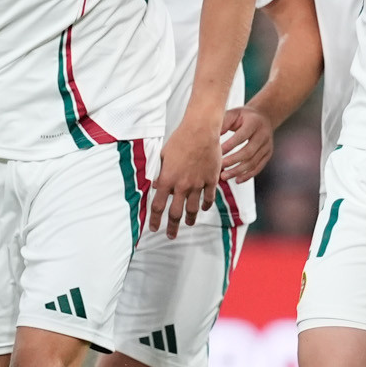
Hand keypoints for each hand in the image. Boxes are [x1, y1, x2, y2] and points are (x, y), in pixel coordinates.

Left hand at [148, 118, 220, 238]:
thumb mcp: (163, 156)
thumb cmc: (179, 140)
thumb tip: (157, 187)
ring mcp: (198, 184)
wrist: (201, 131)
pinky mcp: (211, 179)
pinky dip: (206, 205)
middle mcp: (182, 185)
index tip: (154, 228)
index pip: (157, 206)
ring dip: (189, 219)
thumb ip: (160, 173)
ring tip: (188, 223)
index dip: (155, 220)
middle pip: (176, 213)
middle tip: (171, 235)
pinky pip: (209, 198)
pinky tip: (203, 208)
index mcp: (167, 179)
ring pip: (193, 209)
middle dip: (172, 227)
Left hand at [219, 106, 274, 182]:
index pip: (242, 136)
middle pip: (248, 152)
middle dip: (232, 161)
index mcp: (254, 122)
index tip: (217, 153)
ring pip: (253, 162)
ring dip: (237, 171)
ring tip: (224, 176)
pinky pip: (258, 167)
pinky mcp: (268, 154)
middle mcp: (263, 135)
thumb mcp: (233, 114)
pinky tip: (237, 180)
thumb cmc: (244, 116)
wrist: (263, 116)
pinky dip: (247, 175)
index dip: (229, 145)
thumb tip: (210, 136)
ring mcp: (267, 146)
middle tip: (219, 167)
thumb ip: (223, 123)